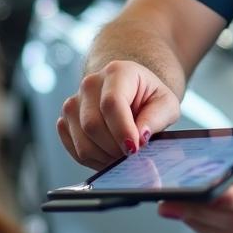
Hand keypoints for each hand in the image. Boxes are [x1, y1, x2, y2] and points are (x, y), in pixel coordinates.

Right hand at [58, 60, 180, 168]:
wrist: (132, 95)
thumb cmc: (150, 98)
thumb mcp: (166, 104)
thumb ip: (156, 118)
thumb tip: (140, 137)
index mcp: (116, 72)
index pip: (111, 103)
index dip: (122, 130)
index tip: (135, 149)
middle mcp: (90, 84)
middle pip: (92, 125)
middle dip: (115, 149)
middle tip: (132, 156)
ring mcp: (74, 102)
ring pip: (82, 141)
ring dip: (105, 157)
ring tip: (123, 156)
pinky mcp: (66, 120)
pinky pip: (74, 149)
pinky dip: (93, 160)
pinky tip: (109, 155)